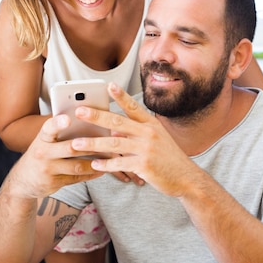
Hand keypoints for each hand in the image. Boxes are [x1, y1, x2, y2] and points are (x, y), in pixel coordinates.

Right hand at [8, 113, 101, 198]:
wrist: (23, 181)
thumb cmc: (40, 154)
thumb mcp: (44, 141)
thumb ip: (60, 133)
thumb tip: (86, 119)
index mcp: (41, 138)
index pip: (48, 129)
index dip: (58, 124)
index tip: (68, 119)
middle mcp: (43, 153)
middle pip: (69, 148)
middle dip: (90, 145)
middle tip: (107, 140)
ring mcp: (48, 170)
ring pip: (77, 166)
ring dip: (96, 162)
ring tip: (111, 156)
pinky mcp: (54, 183)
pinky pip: (77, 178)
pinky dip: (91, 173)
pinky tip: (102, 169)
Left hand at [70, 82, 197, 196]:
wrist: (186, 177)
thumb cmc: (168, 158)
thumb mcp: (156, 139)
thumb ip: (135, 133)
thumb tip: (113, 130)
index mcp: (151, 124)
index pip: (133, 107)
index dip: (121, 96)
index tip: (108, 86)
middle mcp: (149, 133)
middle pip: (118, 122)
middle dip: (97, 116)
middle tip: (79, 112)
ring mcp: (147, 149)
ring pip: (114, 144)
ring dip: (93, 144)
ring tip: (76, 144)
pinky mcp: (145, 165)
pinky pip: (120, 163)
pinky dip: (106, 164)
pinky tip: (95, 165)